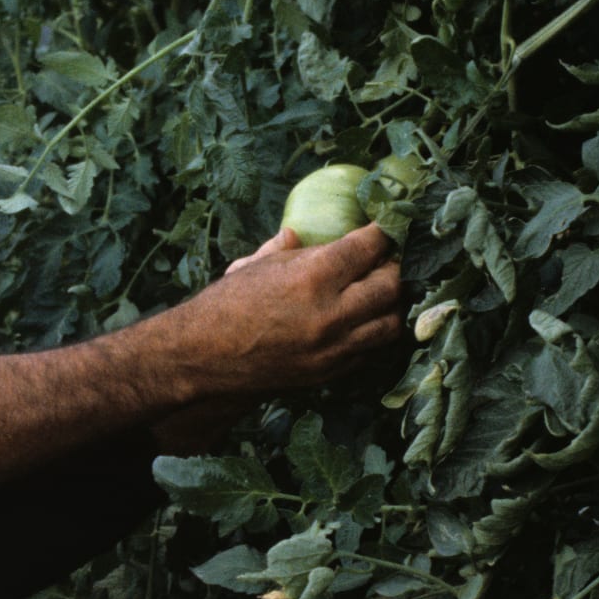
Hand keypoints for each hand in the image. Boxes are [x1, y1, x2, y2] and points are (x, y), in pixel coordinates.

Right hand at [154, 224, 402, 397]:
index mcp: (313, 275)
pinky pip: (371, 350)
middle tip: (387, 259)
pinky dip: (374, 332)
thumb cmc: (226, 304)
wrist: (204, 358)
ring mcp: (334, 346)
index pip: (370, 247)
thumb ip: (284, 248)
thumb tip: (296, 232)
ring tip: (382, 291)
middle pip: (392, 284)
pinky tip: (364, 319)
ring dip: (392, 303)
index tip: (385, 227)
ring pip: (391, 322)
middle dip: (394, 267)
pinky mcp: (331, 371)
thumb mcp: (255, 265)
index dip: (382, 233)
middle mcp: (331, 312)